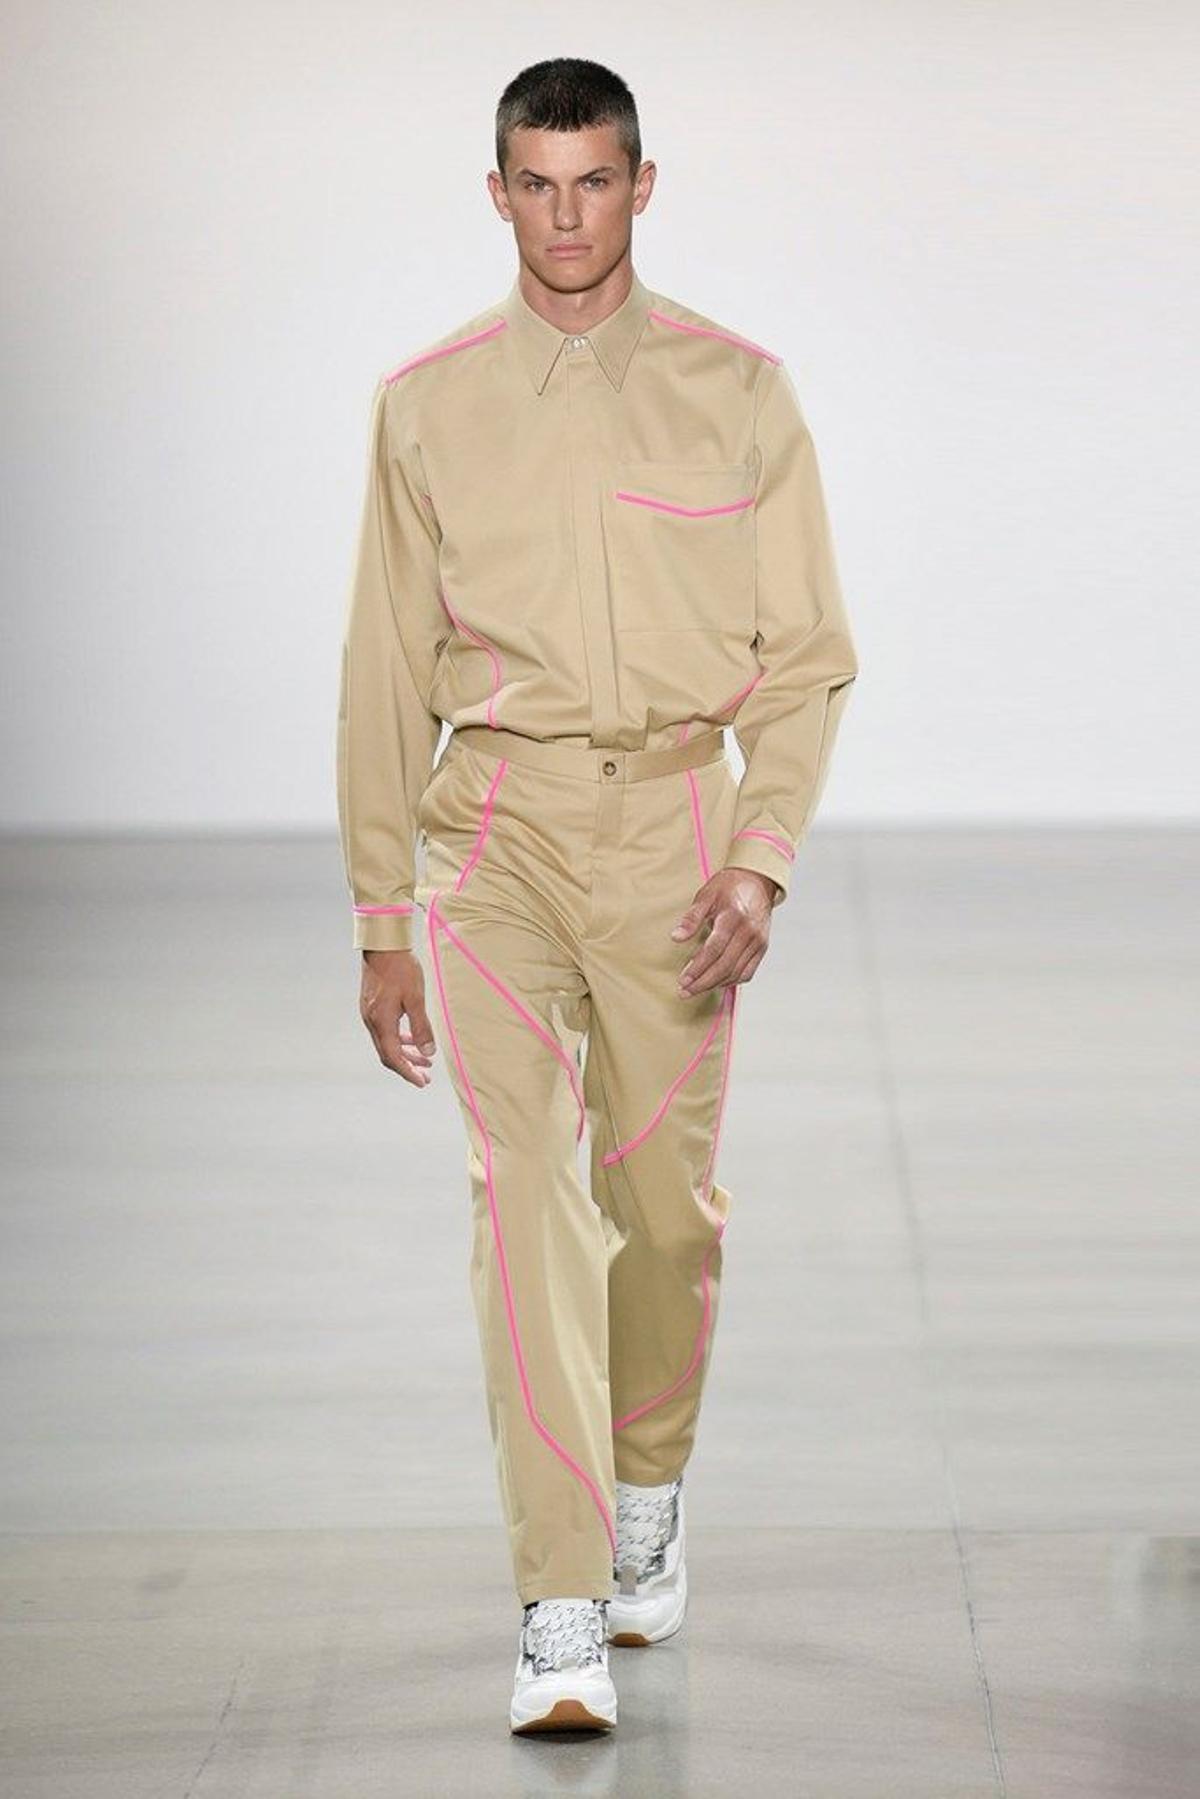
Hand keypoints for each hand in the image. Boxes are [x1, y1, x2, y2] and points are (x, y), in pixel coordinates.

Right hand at [359, 949, 437, 1086]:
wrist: (383, 946)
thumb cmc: (401, 969)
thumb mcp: (416, 999)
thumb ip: (421, 1027)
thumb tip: (428, 1052)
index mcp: (381, 1022)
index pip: (393, 1058)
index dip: (408, 1073)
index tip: (422, 1082)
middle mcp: (372, 1021)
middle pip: (388, 1054)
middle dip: (407, 1067)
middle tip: (426, 1076)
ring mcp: (370, 1014)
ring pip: (387, 1042)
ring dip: (405, 1052)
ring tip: (425, 1059)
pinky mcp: (372, 1006)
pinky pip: (385, 1031)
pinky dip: (399, 1039)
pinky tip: (412, 1037)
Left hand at [670, 868, 779, 995]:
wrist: (757, 881)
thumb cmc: (728, 887)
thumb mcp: (706, 895)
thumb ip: (691, 918)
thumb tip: (676, 937)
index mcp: (733, 918)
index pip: (714, 950)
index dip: (698, 968)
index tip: (683, 980)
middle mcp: (749, 932)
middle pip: (724, 966)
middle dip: (703, 982)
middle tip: (684, 992)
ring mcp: (758, 942)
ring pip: (736, 972)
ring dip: (714, 984)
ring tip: (695, 990)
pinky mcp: (762, 948)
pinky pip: (748, 972)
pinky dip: (732, 981)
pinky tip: (716, 983)